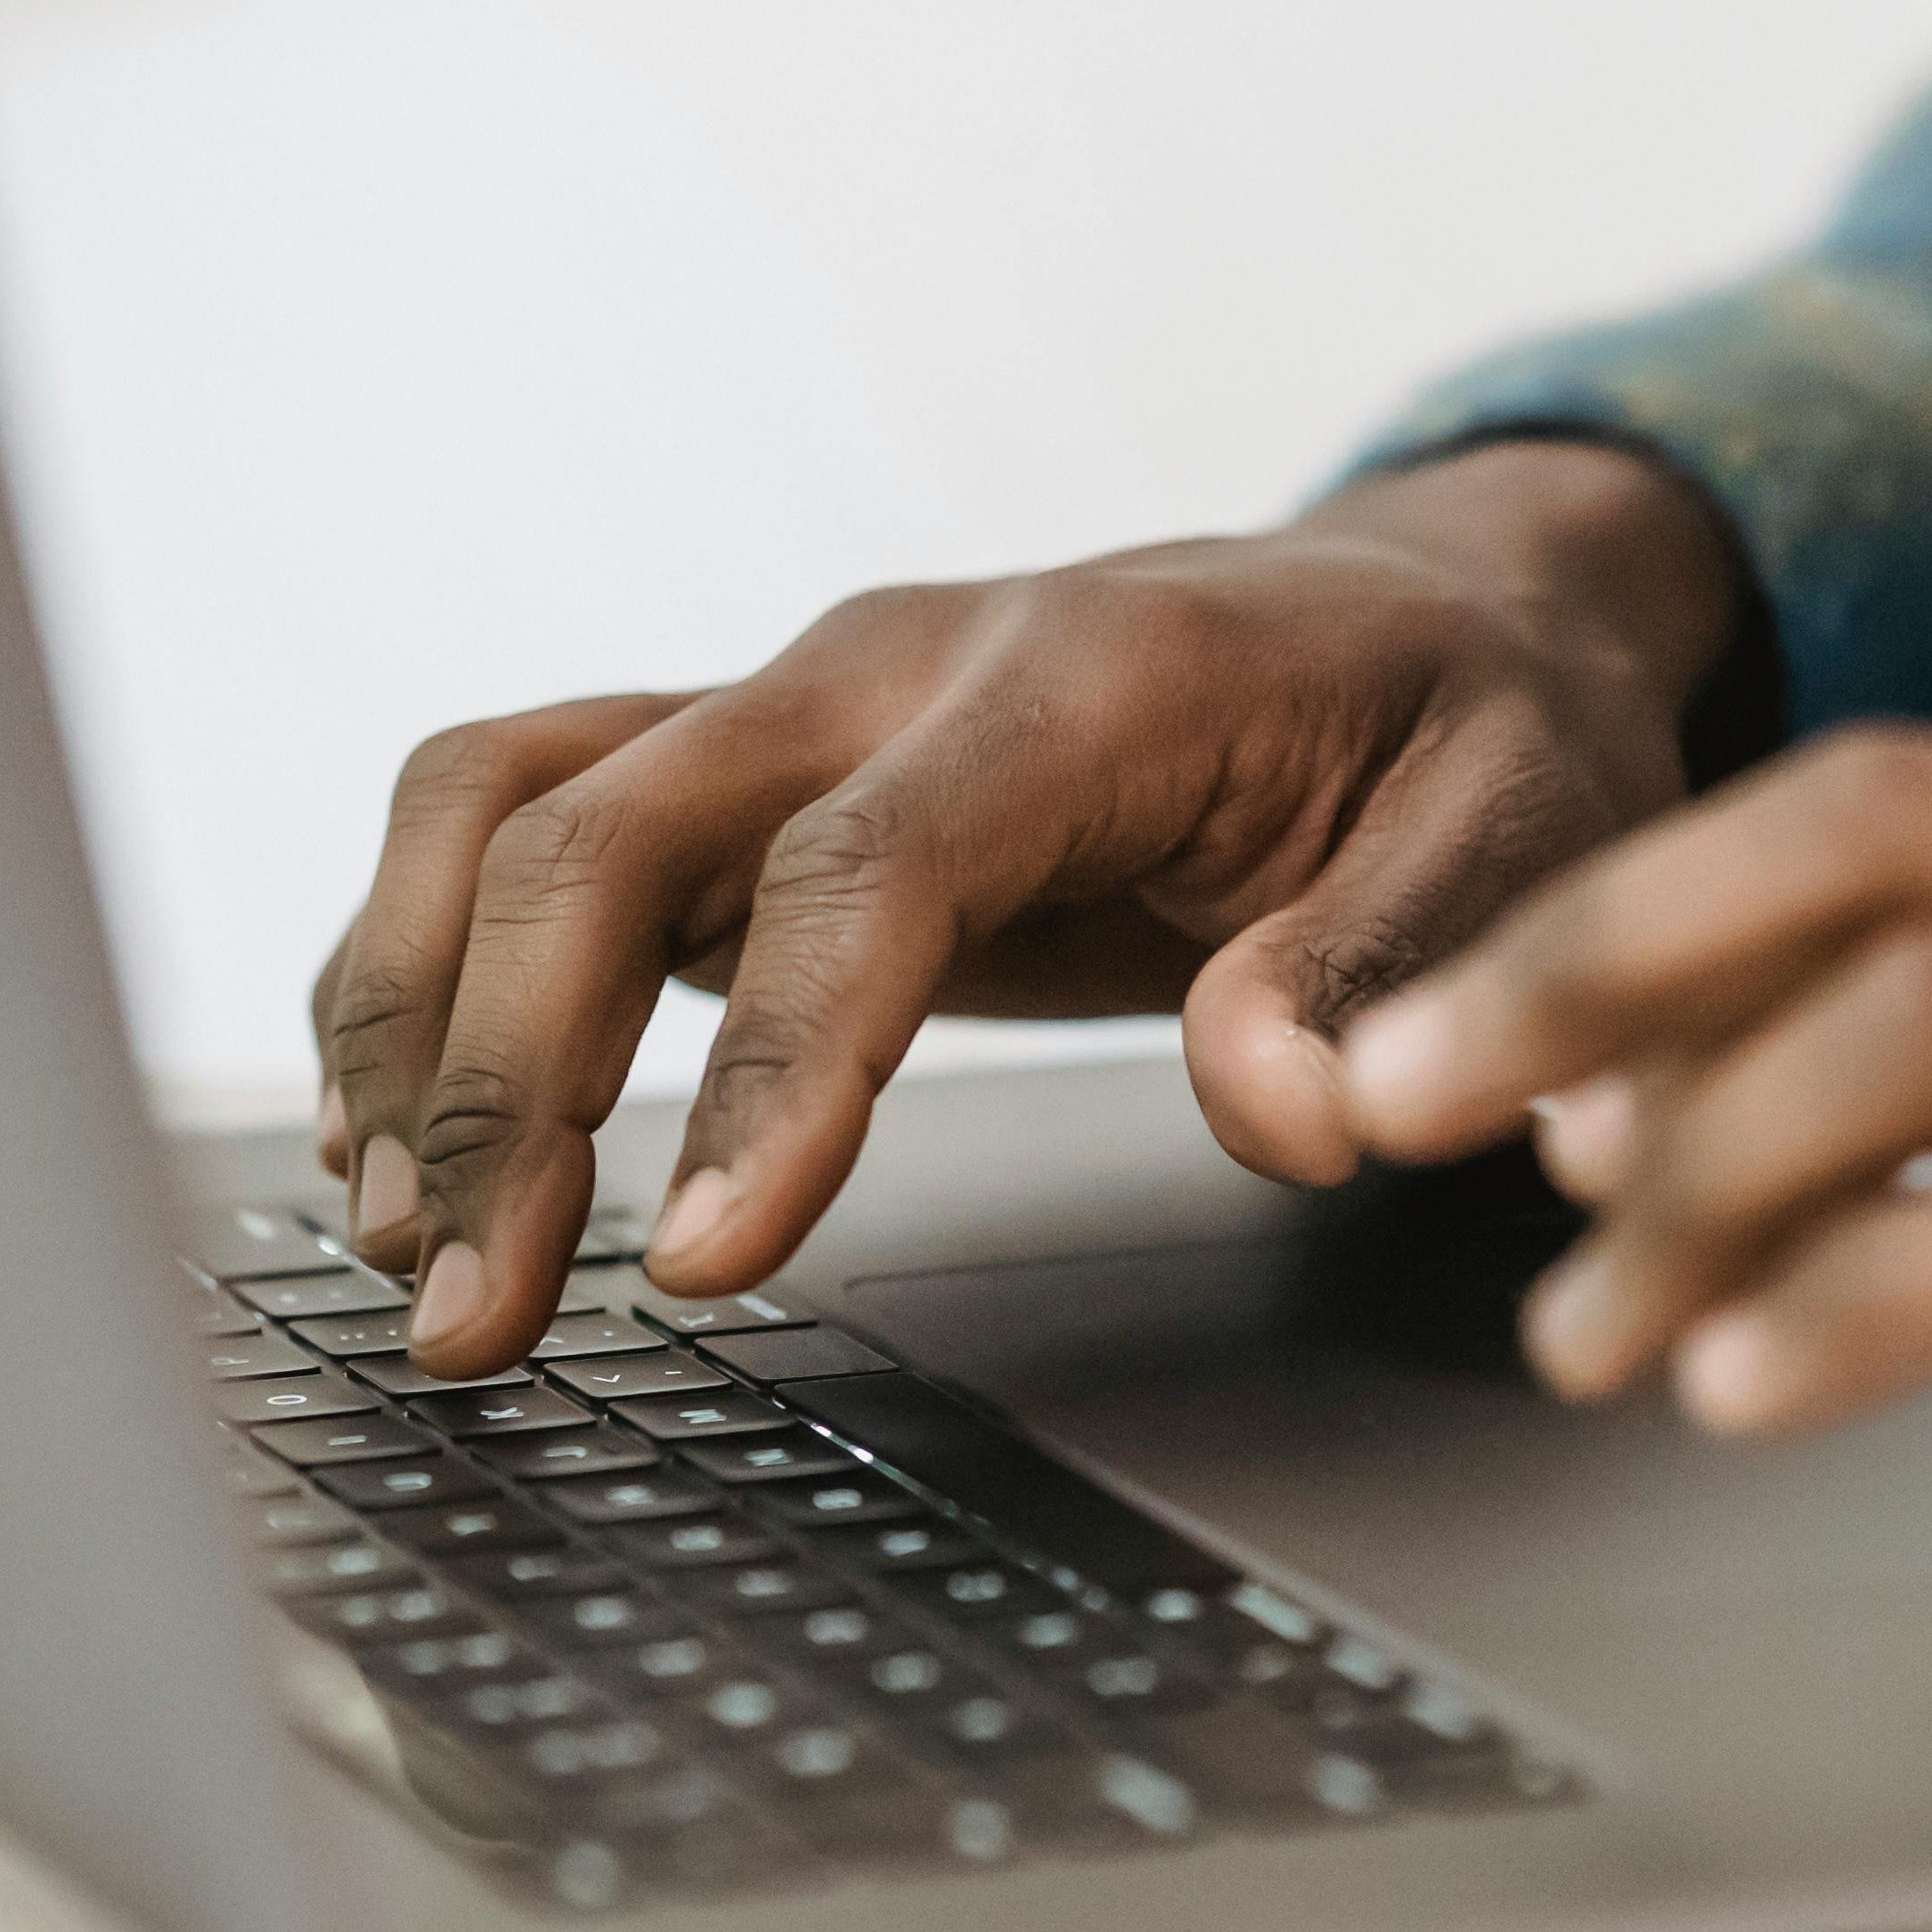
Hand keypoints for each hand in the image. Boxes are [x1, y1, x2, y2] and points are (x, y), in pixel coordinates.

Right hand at [311, 440, 1743, 1378]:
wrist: (1415, 610)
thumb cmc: (1470, 725)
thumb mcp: (1526, 828)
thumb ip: (1402, 963)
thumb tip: (1283, 1114)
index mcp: (1089, 677)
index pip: (872, 864)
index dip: (771, 1066)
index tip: (695, 1265)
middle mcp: (894, 662)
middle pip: (607, 824)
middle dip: (507, 1076)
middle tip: (474, 1320)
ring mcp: (797, 702)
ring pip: (509, 801)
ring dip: (416, 1012)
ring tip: (405, 1243)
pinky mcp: (752, 771)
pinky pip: (522, 821)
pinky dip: (428, 961)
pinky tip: (411, 1132)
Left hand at [1343, 700, 1931, 1774]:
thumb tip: (1911, 1077)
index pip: (1931, 795)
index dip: (1677, 911)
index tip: (1515, 1038)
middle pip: (1869, 840)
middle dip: (1581, 965)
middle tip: (1381, 1097)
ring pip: (1924, 1033)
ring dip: (1686, 1178)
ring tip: (1571, 1324)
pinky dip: (1860, 1305)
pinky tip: (1749, 1391)